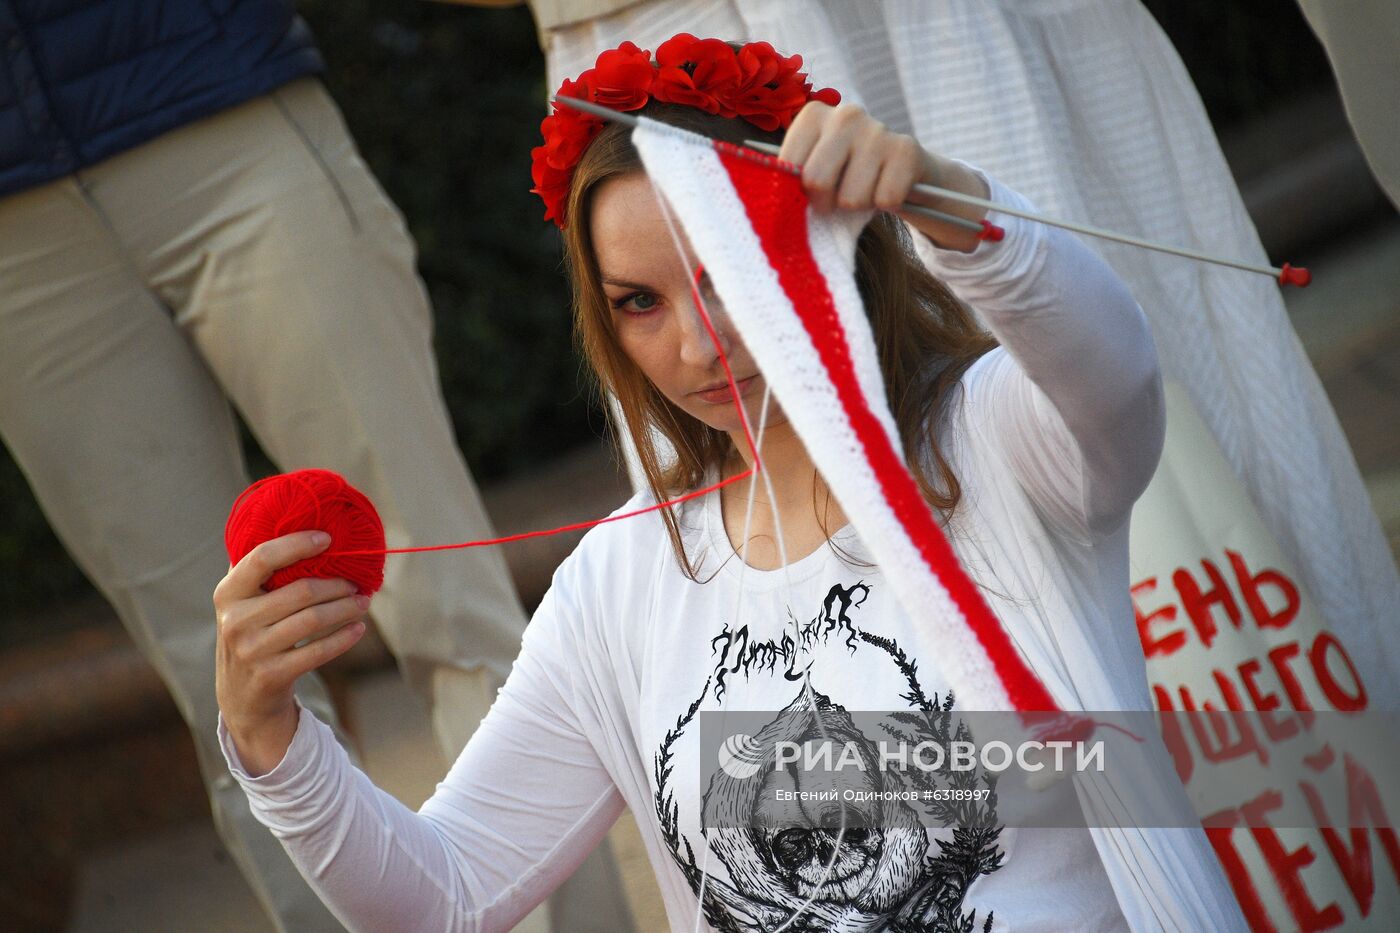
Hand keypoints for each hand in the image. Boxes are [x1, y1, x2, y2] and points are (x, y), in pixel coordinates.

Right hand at [214, 531, 368, 775]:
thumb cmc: (252, 634)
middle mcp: (235, 620)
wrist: (241, 696)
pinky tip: (358, 628)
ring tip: (363, 601)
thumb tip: (304, 528)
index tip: (328, 538)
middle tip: (356, 582)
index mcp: (227, 593)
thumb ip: (260, 570)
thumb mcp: (243, 603)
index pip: (262, 558)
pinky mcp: (271, 675)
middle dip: (336, 584)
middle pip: (301, 591)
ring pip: (314, 619)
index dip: (297, 544)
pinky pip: (318, 651)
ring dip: (346, 608)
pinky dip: (344, 637)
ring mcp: (252, 650)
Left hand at [778, 101, 990, 250]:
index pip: (787, 167)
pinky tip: (886, 186)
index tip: (809, 191)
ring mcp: (877, 129)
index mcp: (813, 115)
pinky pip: (886, 199)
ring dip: (858, 206)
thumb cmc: (847, 172)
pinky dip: (886, 204)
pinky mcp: (906, 149)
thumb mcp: (814, 167)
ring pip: (852, 198)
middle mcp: (845, 114)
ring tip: (865, 189)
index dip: (797, 191)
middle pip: (817, 181)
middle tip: (836, 199)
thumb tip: (774, 201)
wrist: (903, 167)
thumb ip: (792, 178)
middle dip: (825, 203)